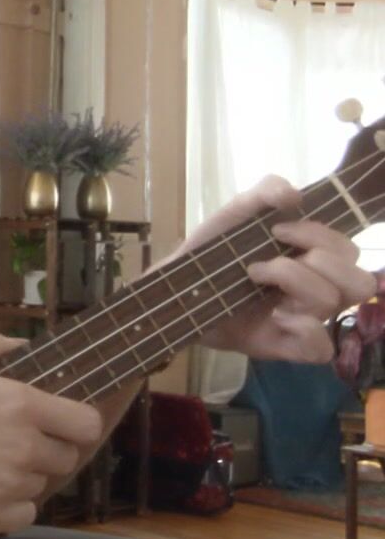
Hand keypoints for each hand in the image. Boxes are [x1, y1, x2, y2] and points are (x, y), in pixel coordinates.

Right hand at [0, 330, 100, 534]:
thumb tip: (19, 345)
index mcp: (21, 405)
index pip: (85, 423)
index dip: (74, 421)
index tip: (56, 420)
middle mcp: (25, 449)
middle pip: (67, 458)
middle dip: (47, 448)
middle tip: (11, 440)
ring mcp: (8, 489)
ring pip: (40, 486)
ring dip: (24, 476)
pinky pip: (22, 515)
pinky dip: (9, 506)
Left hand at [170, 175, 377, 363]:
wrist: (181, 285)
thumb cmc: (217, 250)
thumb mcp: (239, 211)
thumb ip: (267, 190)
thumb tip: (295, 195)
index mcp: (316, 259)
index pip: (349, 250)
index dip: (319, 236)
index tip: (277, 229)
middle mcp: (318, 290)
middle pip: (358, 282)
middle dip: (318, 260)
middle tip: (270, 257)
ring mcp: (304, 320)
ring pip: (332, 305)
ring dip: (292, 280)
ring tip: (254, 276)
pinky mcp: (286, 346)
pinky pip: (321, 348)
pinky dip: (304, 329)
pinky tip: (276, 317)